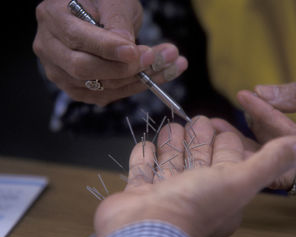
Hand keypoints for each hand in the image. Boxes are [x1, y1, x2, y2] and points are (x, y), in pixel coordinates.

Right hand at [33, 0, 187, 105]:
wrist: (97, 15)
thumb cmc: (103, 2)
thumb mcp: (113, 1)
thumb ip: (117, 21)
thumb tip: (127, 49)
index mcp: (53, 17)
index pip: (78, 38)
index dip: (107, 48)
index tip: (134, 52)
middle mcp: (50, 48)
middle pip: (84, 68)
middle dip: (124, 68)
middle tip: (155, 58)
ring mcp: (61, 73)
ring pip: (100, 86)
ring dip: (140, 79)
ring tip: (171, 63)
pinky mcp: (78, 89)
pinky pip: (108, 95)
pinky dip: (136, 87)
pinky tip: (160, 75)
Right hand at [93, 116, 295, 236]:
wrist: (144, 230)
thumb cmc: (193, 208)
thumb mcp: (239, 180)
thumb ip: (271, 161)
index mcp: (222, 191)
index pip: (226, 158)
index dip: (224, 139)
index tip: (218, 121)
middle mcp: (195, 193)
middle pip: (197, 157)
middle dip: (196, 136)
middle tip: (196, 119)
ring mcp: (166, 193)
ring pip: (171, 160)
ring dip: (171, 143)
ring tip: (170, 127)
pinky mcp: (140, 193)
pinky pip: (143, 170)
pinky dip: (144, 156)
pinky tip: (145, 144)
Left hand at [236, 72, 295, 193]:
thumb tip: (261, 93)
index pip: (292, 136)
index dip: (265, 114)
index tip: (243, 96)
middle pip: (282, 163)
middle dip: (255, 140)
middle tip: (232, 120)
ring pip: (284, 170)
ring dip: (262, 148)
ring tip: (240, 124)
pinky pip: (292, 169)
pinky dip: (275, 152)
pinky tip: (258, 134)